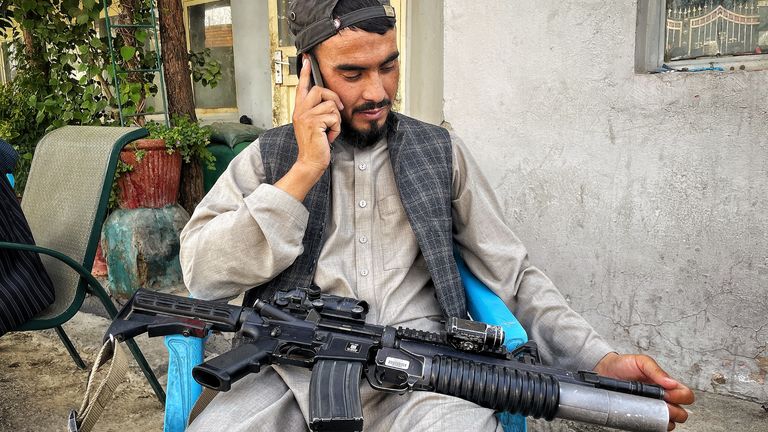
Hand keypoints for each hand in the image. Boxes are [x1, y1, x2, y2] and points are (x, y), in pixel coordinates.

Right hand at [276, 56, 343, 200]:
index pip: (302, 87)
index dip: (304, 72)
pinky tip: (329, 137)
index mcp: (299, 110)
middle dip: (333, 99)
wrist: (310, 161)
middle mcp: (300, 111)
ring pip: (330, 105)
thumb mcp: (314, 125)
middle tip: (338, 111)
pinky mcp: (313, 123)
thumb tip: (331, 100)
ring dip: (336, 120)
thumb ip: (318, 111)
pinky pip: (334, 117)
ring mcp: (305, 116)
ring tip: (330, 131)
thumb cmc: (315, 145)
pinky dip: (337, 129)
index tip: (306, 59)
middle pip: (319, 90)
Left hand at [594, 353, 694, 430]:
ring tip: (651, 410)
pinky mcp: (642, 414)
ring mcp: (653, 407)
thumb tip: (671, 383)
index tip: (668, 394)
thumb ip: (656, 370)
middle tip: (660, 404)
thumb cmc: (624, 365)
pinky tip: (645, 416)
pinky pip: (654, 425)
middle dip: (675, 411)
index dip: (681, 397)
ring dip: (664, 419)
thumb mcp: (641, 362)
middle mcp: (662, 398)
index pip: (686, 395)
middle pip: (682, 412)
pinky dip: (653, 424)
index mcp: (666, 384)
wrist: (605, 370)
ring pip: (670, 422)